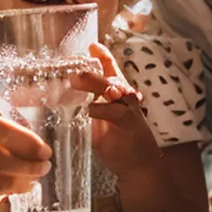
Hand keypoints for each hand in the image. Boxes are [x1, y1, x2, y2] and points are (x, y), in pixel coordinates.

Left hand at [70, 43, 159, 180]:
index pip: (111, 70)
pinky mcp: (131, 124)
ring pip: (115, 90)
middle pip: (110, 77)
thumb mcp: (100, 121)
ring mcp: (130, 110)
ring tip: (78, 79)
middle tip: (74, 70)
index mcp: (117, 94)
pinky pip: (117, 113)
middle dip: (93, 71)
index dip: (103, 56)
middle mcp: (125, 98)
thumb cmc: (119, 141)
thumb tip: (72, 95)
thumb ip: (93, 106)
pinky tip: (91, 109)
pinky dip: (103, 110)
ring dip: (96, 84)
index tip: (92, 46)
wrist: (140, 165)